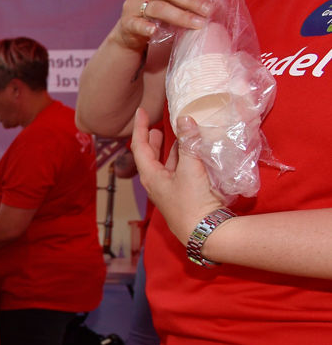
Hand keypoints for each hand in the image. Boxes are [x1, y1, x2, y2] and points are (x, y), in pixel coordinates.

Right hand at [114, 0, 210, 50]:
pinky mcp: (127, 22)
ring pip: (158, 7)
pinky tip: (155, 31)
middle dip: (193, 0)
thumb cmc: (161, 10)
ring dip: (180, 16)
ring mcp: (133, 3)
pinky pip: (137, 23)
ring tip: (198, 24)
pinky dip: (146, 27)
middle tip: (210, 11)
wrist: (133, 31)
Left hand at [130, 108, 222, 243]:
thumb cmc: (193, 203)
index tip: (141, 111)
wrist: (205, 233)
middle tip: (155, 126)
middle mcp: (157, 183)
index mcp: (151, 177)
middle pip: (150, 157)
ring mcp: (170, 190)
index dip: (139, 128)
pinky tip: (195, 153)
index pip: (139, 147)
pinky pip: (181, 171)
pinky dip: (185, 159)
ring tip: (178, 135)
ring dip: (172, 149)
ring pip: (168, 164)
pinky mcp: (184, 195)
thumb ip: (190, 143)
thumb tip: (185, 119)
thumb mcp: (191, 169)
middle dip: (152, 140)